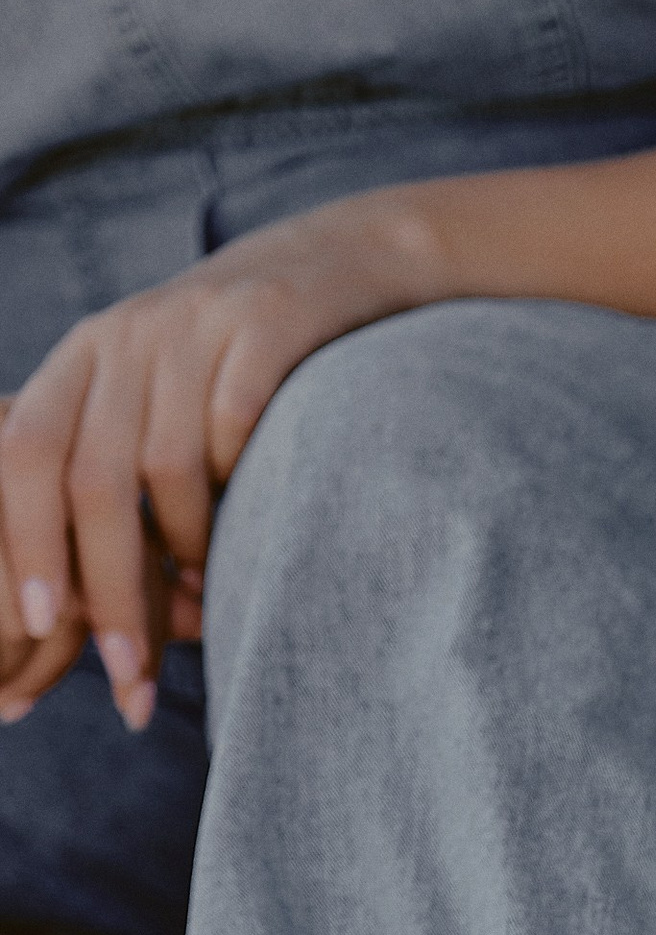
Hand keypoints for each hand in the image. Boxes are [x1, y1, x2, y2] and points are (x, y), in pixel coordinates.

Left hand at [0, 196, 431, 734]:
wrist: (345, 262)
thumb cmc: (241, 370)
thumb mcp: (159, 403)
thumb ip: (120, 484)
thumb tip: (89, 618)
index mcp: (84, 358)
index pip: (26, 454)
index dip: (25, 543)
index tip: (40, 627)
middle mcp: (127, 336)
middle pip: (92, 478)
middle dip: (109, 588)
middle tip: (130, 672)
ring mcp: (198, 325)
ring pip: (167, 465)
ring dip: (187, 552)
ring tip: (207, 597)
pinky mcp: (270, 322)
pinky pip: (240, 424)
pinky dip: (245, 490)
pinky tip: (258, 532)